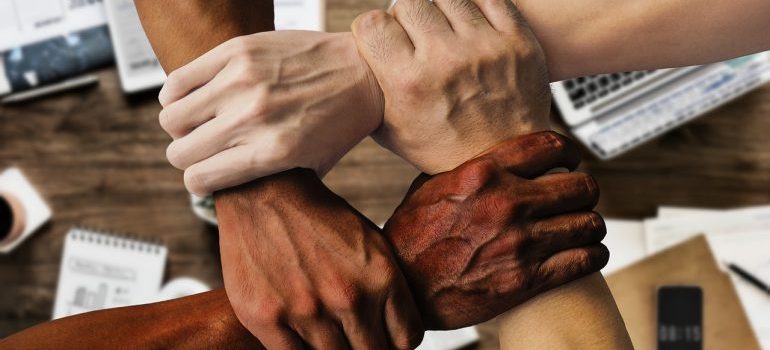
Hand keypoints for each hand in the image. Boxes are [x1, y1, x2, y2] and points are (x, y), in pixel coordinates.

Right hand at [157, 31, 381, 195]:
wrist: (365, 73)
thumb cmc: (340, 123)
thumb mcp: (312, 167)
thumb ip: (271, 182)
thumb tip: (229, 193)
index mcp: (273, 152)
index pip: (200, 178)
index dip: (198, 183)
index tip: (205, 178)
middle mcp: (254, 118)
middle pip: (180, 151)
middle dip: (187, 157)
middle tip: (203, 150)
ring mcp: (243, 81)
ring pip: (171, 116)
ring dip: (181, 126)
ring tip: (200, 123)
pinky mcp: (237, 51)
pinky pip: (178, 80)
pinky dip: (176, 94)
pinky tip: (196, 97)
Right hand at [215, 169, 422, 349]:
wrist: (264, 191)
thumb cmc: (320, 219)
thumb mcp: (371, 243)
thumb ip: (388, 288)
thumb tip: (399, 336)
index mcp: (381, 277)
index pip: (405, 340)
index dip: (396, 343)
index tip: (384, 337)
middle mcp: (348, 297)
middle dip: (366, 347)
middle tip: (354, 336)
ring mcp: (306, 310)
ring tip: (326, 330)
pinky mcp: (266, 318)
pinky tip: (301, 336)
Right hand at [352, 0, 550, 172]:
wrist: (504, 160)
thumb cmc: (442, 147)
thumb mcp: (392, 130)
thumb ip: (370, 91)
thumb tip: (354, 59)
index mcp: (408, 84)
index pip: (372, 23)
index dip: (373, 29)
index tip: (382, 40)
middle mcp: (445, 61)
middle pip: (408, 2)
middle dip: (405, 18)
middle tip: (414, 38)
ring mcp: (484, 48)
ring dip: (438, 10)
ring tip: (443, 33)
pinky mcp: (517, 41)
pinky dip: (472, 7)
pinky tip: (467, 27)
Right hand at [385, 131, 608, 328]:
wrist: (405, 290)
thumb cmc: (412, 239)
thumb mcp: (430, 188)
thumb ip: (466, 169)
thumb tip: (491, 158)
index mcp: (483, 174)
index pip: (550, 147)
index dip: (569, 151)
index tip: (571, 160)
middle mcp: (506, 204)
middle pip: (581, 186)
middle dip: (584, 191)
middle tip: (578, 197)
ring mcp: (520, 243)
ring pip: (590, 223)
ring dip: (589, 225)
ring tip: (583, 228)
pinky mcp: (527, 279)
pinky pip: (585, 260)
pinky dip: (592, 255)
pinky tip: (585, 253)